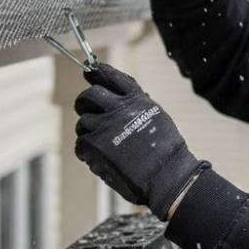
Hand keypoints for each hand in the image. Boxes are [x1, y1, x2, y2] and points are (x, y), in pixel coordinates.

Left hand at [74, 63, 207, 218]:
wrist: (167, 177)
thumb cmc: (166, 151)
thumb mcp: (156, 116)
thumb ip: (137, 104)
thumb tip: (118, 97)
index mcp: (136, 100)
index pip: (111, 77)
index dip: (98, 72)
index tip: (90, 71)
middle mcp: (119, 109)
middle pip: (89, 96)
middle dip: (84, 102)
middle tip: (85, 109)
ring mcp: (105, 127)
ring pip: (83, 122)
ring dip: (88, 131)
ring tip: (101, 143)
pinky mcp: (94, 146)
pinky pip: (81, 143)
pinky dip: (87, 152)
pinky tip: (99, 158)